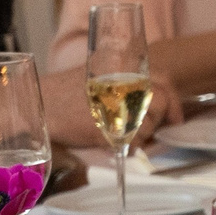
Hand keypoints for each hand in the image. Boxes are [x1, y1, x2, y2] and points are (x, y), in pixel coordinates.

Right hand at [40, 67, 176, 149]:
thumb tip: (154, 99)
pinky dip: (127, 145)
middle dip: (159, 119)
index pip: (163, 80)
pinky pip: (132, 142)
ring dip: (142, 133)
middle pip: (160, 103)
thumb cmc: (65, 92)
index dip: (173, 100)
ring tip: (122, 132)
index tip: (175, 117)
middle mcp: (123, 85)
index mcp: (123, 69)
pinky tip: (112, 141)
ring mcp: (116, 107)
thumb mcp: (99, 76)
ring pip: (149, 124)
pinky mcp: (106, 129)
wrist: (40, 104)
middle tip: (149, 128)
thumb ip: (126, 82)